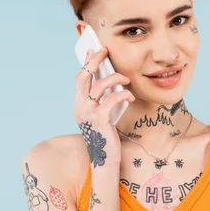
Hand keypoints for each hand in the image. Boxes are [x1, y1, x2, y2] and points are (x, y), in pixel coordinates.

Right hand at [73, 47, 134, 166]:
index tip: (93, 50)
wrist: (106, 160)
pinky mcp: (99, 120)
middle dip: (94, 61)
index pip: (80, 78)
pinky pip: (111, 99)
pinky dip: (123, 94)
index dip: (86, 63)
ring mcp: (87, 114)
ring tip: (127, 79)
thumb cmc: (107, 137)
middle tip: (104, 51)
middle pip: (83, 76)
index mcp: (79, 106)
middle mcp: (79, 108)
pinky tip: (130, 97)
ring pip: (98, 86)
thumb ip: (103, 100)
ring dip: (115, 78)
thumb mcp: (103, 115)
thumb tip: (112, 81)